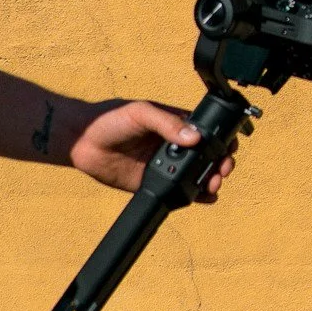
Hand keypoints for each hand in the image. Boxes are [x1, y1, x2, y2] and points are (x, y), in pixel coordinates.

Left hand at [68, 99, 237, 201]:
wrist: (83, 142)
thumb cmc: (110, 119)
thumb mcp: (141, 113)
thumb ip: (168, 123)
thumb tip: (195, 137)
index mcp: (175, 124)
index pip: (207, 132)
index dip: (222, 140)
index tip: (228, 148)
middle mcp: (175, 145)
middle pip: (208, 157)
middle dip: (221, 163)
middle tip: (222, 169)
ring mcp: (167, 166)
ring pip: (197, 176)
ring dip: (210, 180)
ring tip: (212, 184)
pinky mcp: (155, 183)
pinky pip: (180, 192)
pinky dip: (195, 196)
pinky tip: (203, 197)